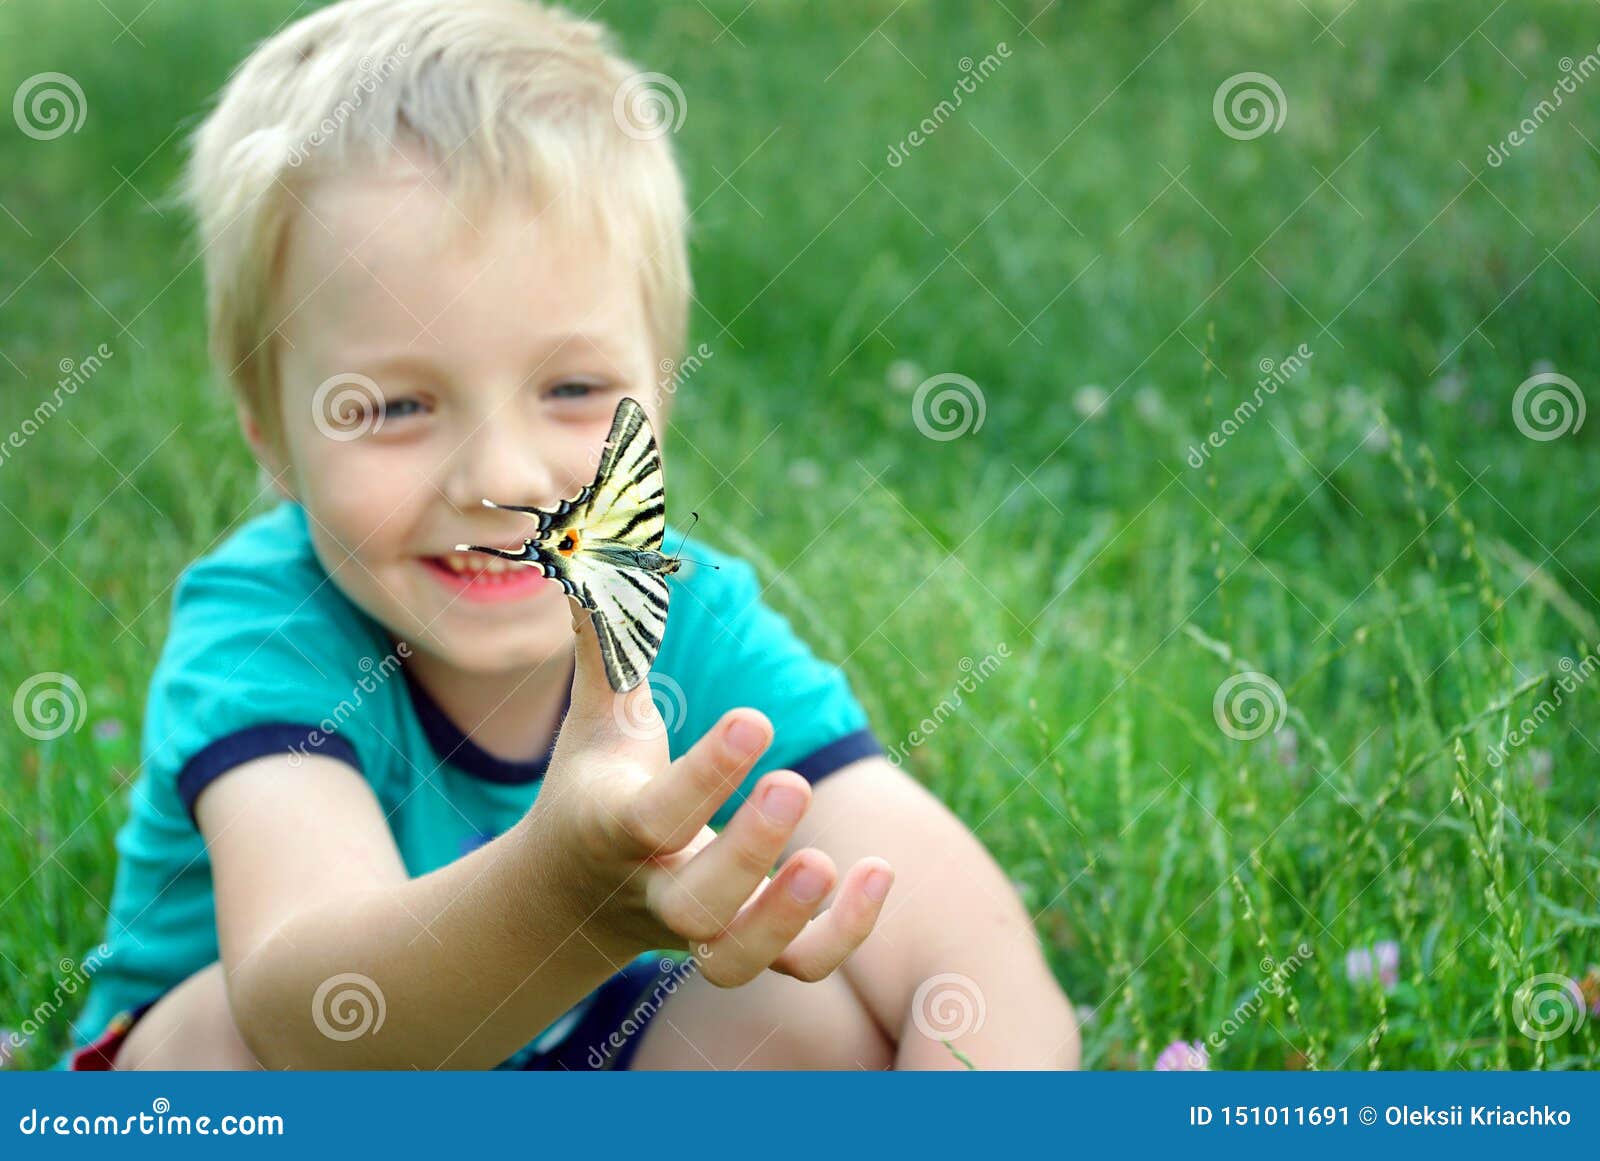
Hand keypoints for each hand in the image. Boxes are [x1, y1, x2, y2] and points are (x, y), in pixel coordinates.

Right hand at [530, 602, 893, 986]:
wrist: (573, 897)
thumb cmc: (594, 785)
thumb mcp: (596, 718)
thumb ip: (607, 642)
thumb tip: (598, 549)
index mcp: (615, 825)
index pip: (657, 811)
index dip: (707, 772)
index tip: (757, 719)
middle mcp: (655, 888)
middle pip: (695, 900)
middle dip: (748, 850)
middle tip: (795, 784)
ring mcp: (700, 928)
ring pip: (736, 957)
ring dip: (784, 920)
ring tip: (830, 863)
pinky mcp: (742, 945)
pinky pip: (795, 967)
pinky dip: (840, 936)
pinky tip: (878, 873)